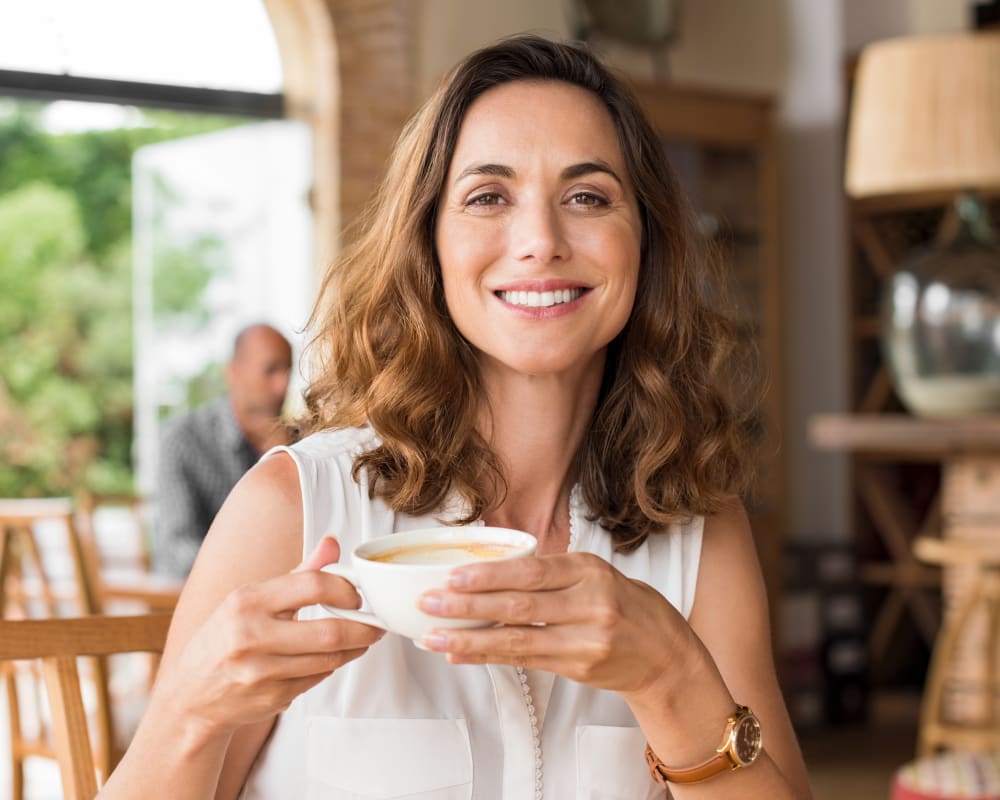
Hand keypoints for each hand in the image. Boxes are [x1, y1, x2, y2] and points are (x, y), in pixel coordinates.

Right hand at [153, 537, 384, 738]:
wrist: (189, 697)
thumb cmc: (224, 638)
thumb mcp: (250, 598)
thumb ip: (299, 573)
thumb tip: (333, 543)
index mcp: (246, 601)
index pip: (312, 585)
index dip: (345, 589)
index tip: (357, 595)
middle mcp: (250, 637)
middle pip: (329, 632)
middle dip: (363, 628)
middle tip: (375, 624)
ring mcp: (260, 672)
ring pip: (329, 659)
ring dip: (353, 649)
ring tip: (361, 638)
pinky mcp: (271, 698)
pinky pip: (317, 679)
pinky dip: (330, 667)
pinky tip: (329, 657)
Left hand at [417, 552, 688, 697]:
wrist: (667, 655)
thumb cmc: (627, 607)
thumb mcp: (596, 575)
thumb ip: (552, 574)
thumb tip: (490, 573)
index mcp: (589, 570)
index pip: (532, 572)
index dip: (490, 575)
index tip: (453, 576)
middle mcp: (589, 604)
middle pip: (519, 605)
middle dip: (468, 605)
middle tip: (430, 603)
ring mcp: (585, 640)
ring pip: (517, 639)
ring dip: (469, 639)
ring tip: (434, 637)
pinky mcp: (578, 668)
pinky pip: (525, 660)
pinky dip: (489, 656)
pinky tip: (461, 655)